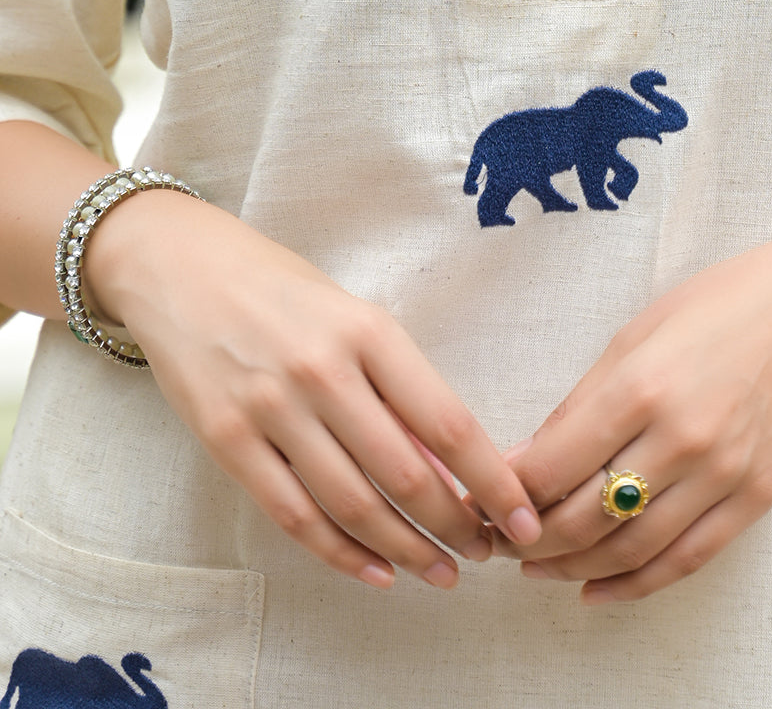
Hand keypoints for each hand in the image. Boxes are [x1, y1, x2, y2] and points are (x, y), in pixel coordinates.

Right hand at [83, 192, 541, 589]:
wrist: (180, 266)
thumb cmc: (281, 288)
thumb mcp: (352, 316)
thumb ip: (395, 384)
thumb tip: (448, 465)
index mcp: (369, 331)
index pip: (448, 422)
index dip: (492, 481)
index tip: (523, 515)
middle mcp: (323, 370)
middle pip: (406, 473)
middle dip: (456, 526)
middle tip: (484, 554)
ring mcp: (271, 408)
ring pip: (354, 504)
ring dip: (406, 549)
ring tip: (440, 572)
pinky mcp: (227, 439)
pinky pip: (293, 514)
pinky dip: (339, 553)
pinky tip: (374, 572)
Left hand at [482, 222, 771, 603]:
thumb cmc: (730, 299)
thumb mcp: (641, 330)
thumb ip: (586, 399)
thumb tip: (532, 456)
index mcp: (642, 386)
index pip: (553, 466)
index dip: (509, 493)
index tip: (485, 499)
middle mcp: (682, 439)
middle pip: (584, 518)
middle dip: (531, 539)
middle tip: (501, 540)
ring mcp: (725, 473)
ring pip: (631, 549)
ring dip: (573, 567)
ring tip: (538, 567)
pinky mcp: (759, 496)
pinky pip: (688, 558)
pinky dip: (636, 584)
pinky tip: (598, 588)